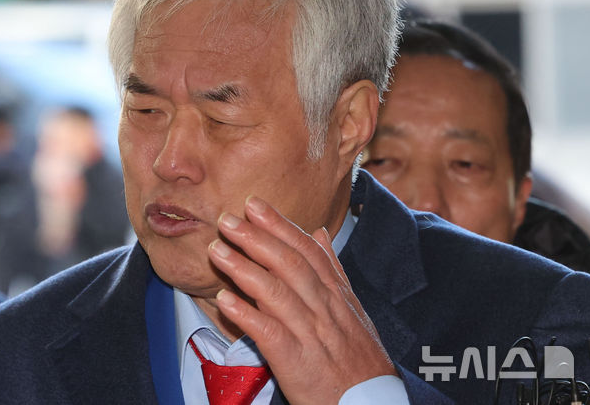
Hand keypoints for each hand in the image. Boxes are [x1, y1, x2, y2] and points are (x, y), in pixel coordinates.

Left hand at [208, 196, 395, 404]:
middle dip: (256, 238)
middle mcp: (324, 308)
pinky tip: (225, 301)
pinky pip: (270, 334)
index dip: (279, 225)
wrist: (372, 403)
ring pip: (276, 294)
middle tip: (228, 219)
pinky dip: (246, 316)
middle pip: (289, 264)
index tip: (254, 205)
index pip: (306, 250)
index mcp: (336, 293)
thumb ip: (332, 269)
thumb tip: (319, 232)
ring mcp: (311, 334)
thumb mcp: (353, 308)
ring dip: (243, 269)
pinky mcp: (297, 362)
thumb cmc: (358, 356)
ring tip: (217, 250)